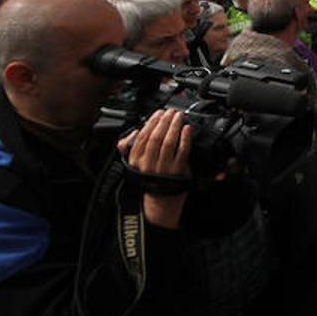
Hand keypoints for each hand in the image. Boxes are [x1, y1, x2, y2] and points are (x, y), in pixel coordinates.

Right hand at [118, 108, 191, 228]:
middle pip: (156, 137)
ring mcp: (164, 167)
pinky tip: (188, 129)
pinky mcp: (178, 171)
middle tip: (171, 112)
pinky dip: (185, 138)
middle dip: (164, 121)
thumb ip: (129, 147)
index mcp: (136, 160)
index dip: (151, 123)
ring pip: (168, 142)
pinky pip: (182, 151)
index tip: (158, 113)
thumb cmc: (149, 180)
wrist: (160, 203)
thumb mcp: (133, 165)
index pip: (142, 137)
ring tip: (179, 116)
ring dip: (174, 126)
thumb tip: (133, 131)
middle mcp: (148, 163)